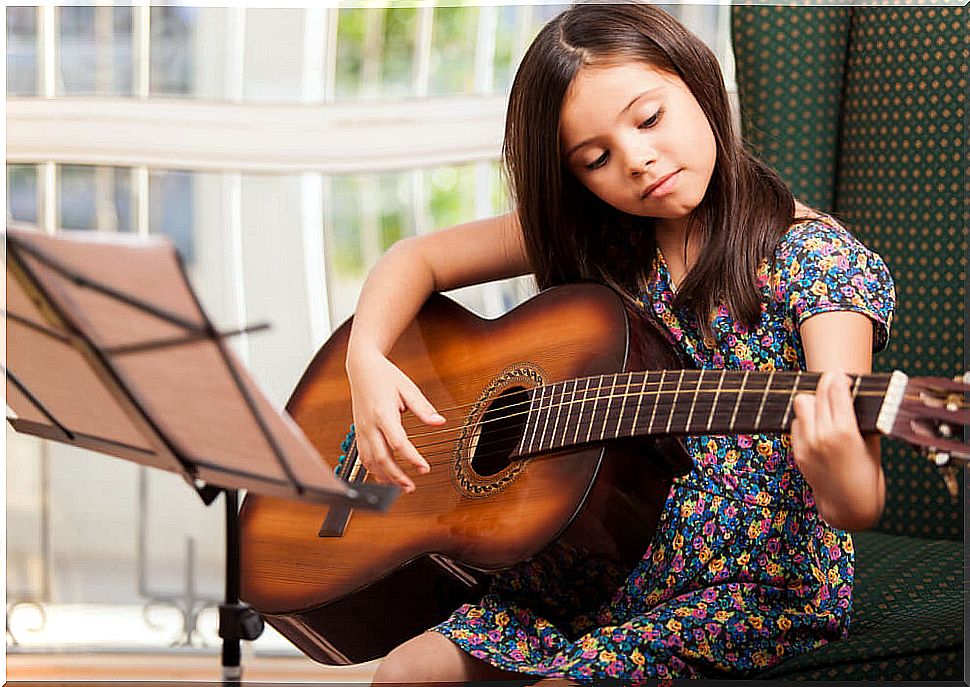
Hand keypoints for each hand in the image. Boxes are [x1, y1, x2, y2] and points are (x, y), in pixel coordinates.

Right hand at [346, 349, 444, 492]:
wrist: (362, 367)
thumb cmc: (385, 376)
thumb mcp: (408, 388)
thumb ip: (423, 408)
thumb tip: (439, 422)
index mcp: (383, 413)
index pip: (398, 442)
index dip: (412, 458)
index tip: (425, 469)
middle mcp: (369, 424)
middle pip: (381, 457)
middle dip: (396, 476)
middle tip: (412, 487)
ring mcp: (361, 429)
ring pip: (370, 461)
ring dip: (385, 477)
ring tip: (401, 487)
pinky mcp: (358, 432)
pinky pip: (363, 456)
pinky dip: (373, 470)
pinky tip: (384, 477)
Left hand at [790, 370, 883, 529]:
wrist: (850, 506)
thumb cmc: (868, 474)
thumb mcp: (872, 443)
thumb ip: (861, 419)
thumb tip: (853, 393)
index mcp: (845, 432)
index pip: (835, 391)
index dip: (838, 379)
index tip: (840, 374)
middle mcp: (822, 436)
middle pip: (815, 394)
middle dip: (825, 385)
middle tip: (833, 383)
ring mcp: (806, 445)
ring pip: (801, 405)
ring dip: (813, 403)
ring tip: (825, 408)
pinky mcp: (797, 452)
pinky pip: (796, 424)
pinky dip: (806, 421)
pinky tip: (818, 426)